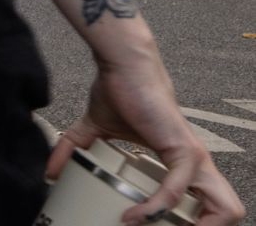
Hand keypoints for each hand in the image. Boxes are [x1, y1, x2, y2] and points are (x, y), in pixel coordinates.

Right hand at [45, 60, 244, 225]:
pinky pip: (175, 191)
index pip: (207, 204)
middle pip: (226, 211)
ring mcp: (195, 159)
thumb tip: (50, 171)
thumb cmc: (119, 91)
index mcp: (183, 164)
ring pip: (223, 209)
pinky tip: (133, 217)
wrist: (123, 65)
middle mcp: (196, 164)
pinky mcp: (185, 151)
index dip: (194, 223)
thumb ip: (74, 150)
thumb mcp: (94, 130)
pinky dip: (155, 209)